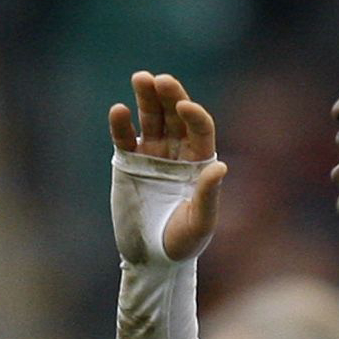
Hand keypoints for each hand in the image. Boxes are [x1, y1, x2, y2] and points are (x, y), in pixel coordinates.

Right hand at [109, 71, 226, 262]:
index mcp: (200, 162)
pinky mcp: (129, 161)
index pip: (200, 129)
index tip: (184, 107)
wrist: (152, 260)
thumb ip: (207, 195)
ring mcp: (153, 154)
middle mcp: (178, 152)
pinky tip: (118, 110)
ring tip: (141, 78)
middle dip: (169, 96)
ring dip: (147, 98)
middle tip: (161, 80)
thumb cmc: (182, 244)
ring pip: (152, 119)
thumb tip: (220, 167)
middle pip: (175, 116)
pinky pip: (126, 137)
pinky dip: (121, 124)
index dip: (194, 115)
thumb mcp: (199, 223)